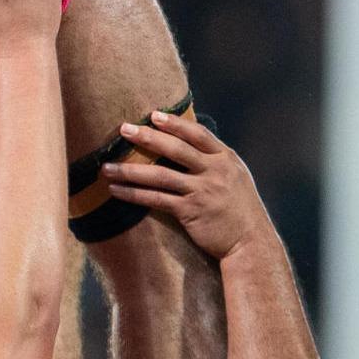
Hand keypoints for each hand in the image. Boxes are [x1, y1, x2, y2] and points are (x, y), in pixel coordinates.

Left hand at [102, 112, 277, 260]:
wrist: (252, 243)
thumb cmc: (242, 211)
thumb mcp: (237, 178)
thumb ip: (215, 162)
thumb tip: (190, 148)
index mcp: (226, 159)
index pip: (197, 134)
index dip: (175, 124)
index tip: (154, 115)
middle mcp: (214, 171)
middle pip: (176, 149)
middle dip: (147, 137)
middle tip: (124, 129)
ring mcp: (202, 191)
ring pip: (160, 175)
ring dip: (130, 170)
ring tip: (107, 167)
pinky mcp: (191, 211)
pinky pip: (156, 199)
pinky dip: (134, 194)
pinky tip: (117, 190)